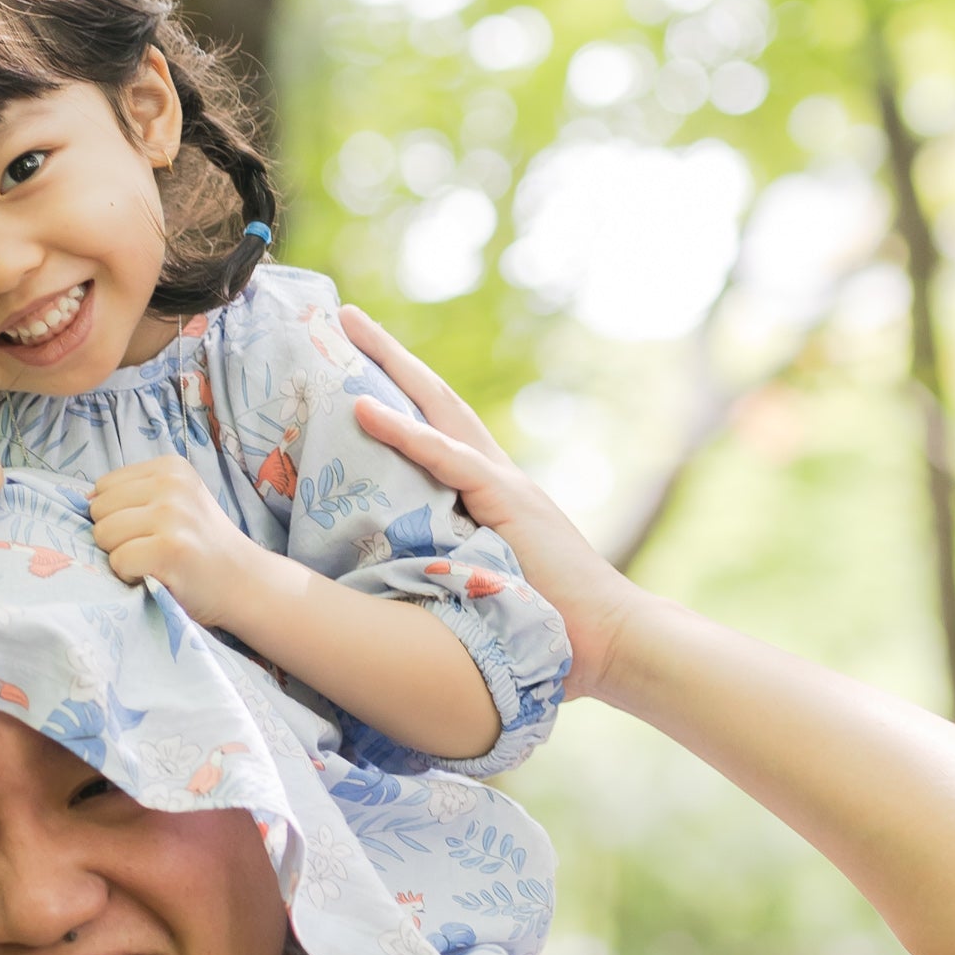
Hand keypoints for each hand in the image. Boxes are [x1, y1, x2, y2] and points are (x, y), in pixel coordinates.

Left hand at [87, 455, 261, 629]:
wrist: (245, 582)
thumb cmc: (201, 545)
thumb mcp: (176, 501)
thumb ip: (135, 494)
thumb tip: (82, 500)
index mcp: (170, 467)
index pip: (103, 487)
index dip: (117, 515)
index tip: (148, 530)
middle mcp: (172, 484)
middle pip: (98, 510)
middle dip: (115, 536)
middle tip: (151, 549)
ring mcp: (173, 515)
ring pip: (103, 535)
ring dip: (121, 556)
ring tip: (154, 561)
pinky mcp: (171, 548)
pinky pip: (118, 561)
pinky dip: (130, 576)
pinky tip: (156, 574)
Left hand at [340, 306, 635, 701]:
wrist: (610, 639)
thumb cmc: (546, 627)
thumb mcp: (483, 582)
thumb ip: (447, 561)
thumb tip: (389, 569)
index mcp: (490, 492)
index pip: (438, 428)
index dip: (400, 394)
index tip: (358, 364)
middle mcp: (496, 474)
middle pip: (436, 398)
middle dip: (390, 356)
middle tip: (345, 316)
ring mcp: (504, 484)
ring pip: (439, 410)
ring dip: (392, 369)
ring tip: (350, 329)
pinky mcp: (508, 501)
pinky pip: (446, 458)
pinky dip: (404, 432)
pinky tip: (365, 408)